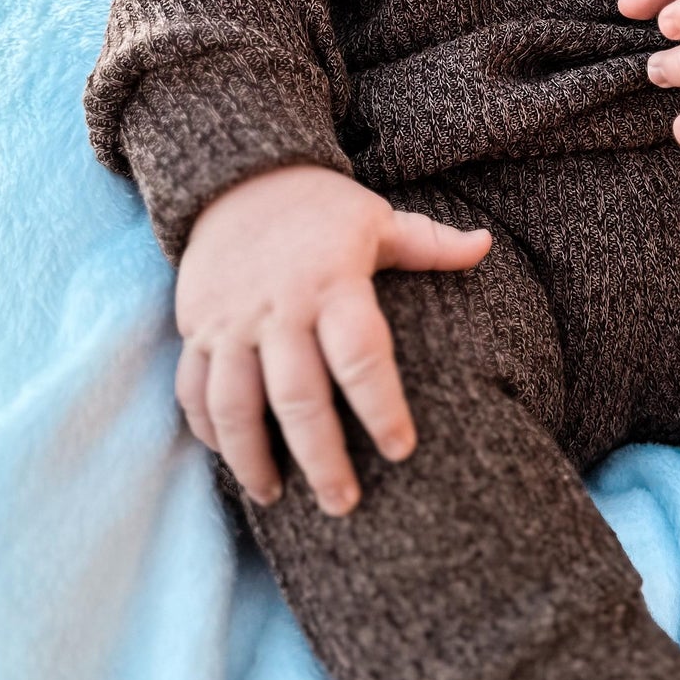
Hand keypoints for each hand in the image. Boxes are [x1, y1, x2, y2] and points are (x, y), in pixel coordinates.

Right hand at [174, 164, 490, 516]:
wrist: (237, 174)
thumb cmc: (321, 208)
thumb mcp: (377, 220)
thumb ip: (429, 244)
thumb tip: (486, 246)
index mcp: (333, 282)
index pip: (360, 355)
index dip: (382, 406)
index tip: (402, 451)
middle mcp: (280, 307)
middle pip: (298, 396)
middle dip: (321, 458)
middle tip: (344, 504)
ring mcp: (231, 320)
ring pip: (235, 403)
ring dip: (252, 458)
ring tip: (275, 498)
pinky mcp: (196, 326)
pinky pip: (193, 388)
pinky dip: (206, 429)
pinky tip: (230, 459)